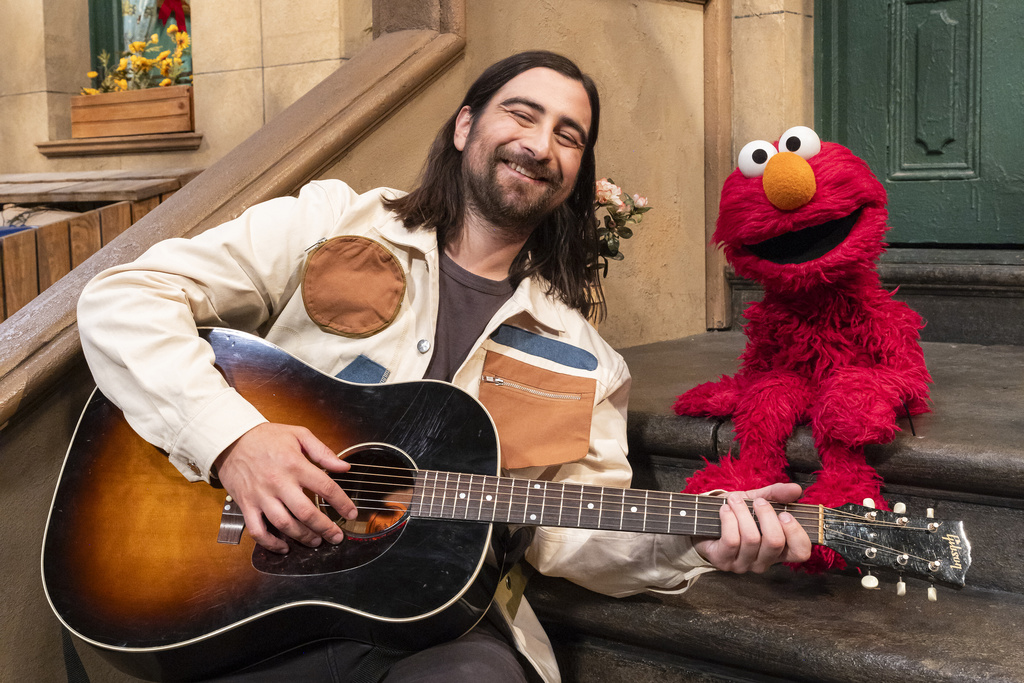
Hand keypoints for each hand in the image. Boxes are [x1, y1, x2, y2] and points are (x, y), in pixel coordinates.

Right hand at [213, 422, 356, 553]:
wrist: (231, 440)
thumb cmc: (266, 437)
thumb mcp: (298, 435)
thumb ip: (323, 452)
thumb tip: (344, 467)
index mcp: (294, 464)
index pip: (325, 487)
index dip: (341, 503)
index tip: (351, 513)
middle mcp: (278, 483)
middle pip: (306, 512)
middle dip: (325, 528)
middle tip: (337, 536)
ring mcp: (261, 496)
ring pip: (284, 524)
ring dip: (303, 537)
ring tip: (316, 541)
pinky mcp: (246, 505)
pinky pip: (258, 531)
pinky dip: (271, 543)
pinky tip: (284, 547)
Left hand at [693, 482, 810, 572]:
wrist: (703, 520)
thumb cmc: (736, 513)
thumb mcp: (757, 500)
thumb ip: (776, 494)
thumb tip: (796, 489)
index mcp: (778, 550)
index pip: (801, 552)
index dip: (796, 533)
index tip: (785, 513)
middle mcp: (763, 561)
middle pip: (775, 542)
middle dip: (766, 515)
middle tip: (757, 502)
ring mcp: (743, 564)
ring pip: (751, 539)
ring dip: (743, 513)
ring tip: (734, 500)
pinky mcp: (723, 561)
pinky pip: (732, 540)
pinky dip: (728, 519)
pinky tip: (725, 509)